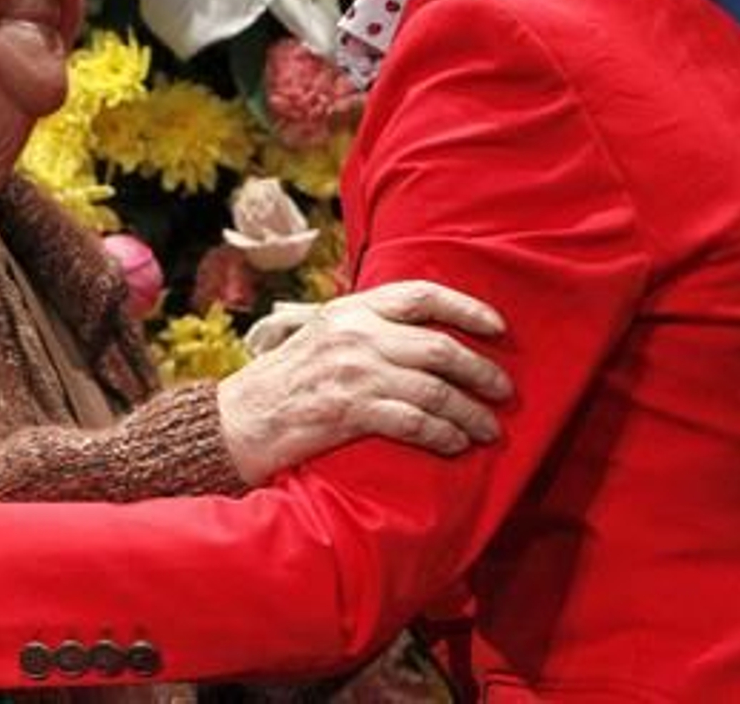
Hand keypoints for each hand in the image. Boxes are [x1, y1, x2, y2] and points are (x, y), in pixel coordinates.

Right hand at [218, 279, 511, 484]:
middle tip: (503, 390)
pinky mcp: (347, 412)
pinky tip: (456, 444)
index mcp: (350, 310)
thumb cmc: (283, 383)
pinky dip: (442, 434)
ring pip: (432, 389)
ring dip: (470, 412)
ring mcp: (351, 372)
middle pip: (438, 347)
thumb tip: (420, 332)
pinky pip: (412, 422)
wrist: (236, 420)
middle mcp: (354, 334)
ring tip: (488, 428)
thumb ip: (365, 328)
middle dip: (480, 370)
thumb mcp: (321, 336)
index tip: (498, 327)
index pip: (420, 295)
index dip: (466, 308)